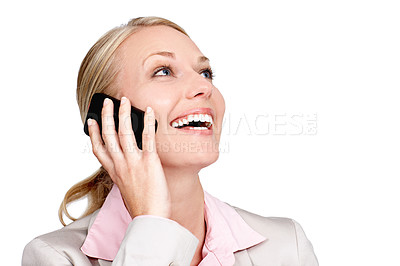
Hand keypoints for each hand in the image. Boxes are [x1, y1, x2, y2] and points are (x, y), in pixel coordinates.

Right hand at [87, 96, 170, 218]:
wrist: (150, 218)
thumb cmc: (141, 206)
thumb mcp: (126, 189)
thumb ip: (124, 174)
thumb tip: (128, 164)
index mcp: (114, 172)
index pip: (98, 148)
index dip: (93, 133)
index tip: (91, 121)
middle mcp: (120, 164)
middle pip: (108, 135)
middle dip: (106, 116)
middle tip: (107, 102)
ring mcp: (133, 162)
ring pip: (124, 132)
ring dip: (123, 113)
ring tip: (124, 101)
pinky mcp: (149, 161)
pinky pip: (147, 137)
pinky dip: (147, 122)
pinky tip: (148, 112)